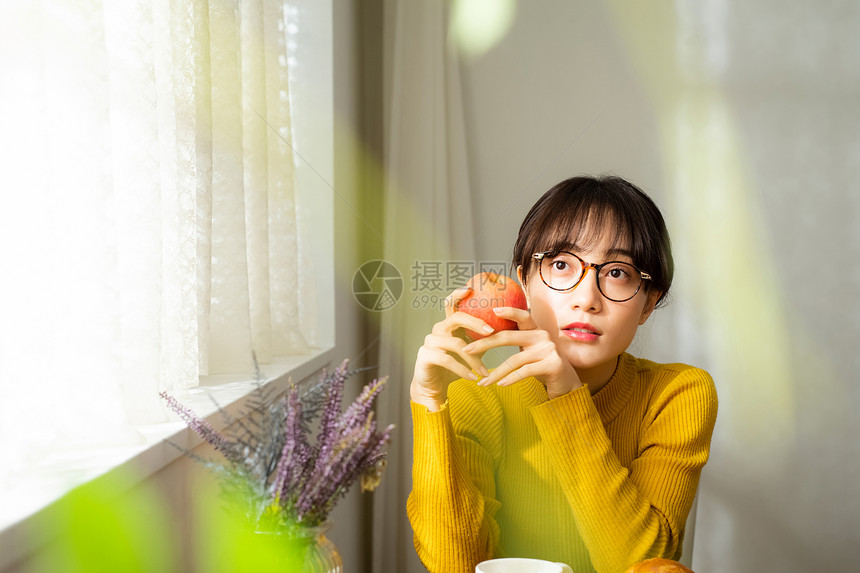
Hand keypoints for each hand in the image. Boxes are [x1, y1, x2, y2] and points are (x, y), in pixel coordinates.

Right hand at [410, 286, 492, 410]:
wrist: (434, 385)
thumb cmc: (456, 366)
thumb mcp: (473, 350)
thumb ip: (483, 339)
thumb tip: (509, 328)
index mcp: (448, 325)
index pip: (451, 304)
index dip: (458, 294)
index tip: (471, 288)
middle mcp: (438, 329)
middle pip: (456, 318)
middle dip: (475, 323)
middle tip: (491, 332)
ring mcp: (430, 342)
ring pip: (455, 343)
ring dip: (473, 358)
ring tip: (484, 371)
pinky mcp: (425, 356)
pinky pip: (447, 360)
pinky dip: (462, 370)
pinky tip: (473, 377)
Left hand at [461, 307, 581, 398]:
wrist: (567, 385)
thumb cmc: (543, 366)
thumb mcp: (530, 351)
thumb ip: (517, 341)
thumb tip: (487, 335)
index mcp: (536, 330)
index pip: (522, 316)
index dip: (509, 311)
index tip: (492, 309)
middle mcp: (543, 336)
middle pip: (509, 337)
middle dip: (485, 343)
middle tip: (467, 349)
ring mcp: (549, 350)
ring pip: (514, 360)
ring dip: (496, 373)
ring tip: (482, 382)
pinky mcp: (553, 364)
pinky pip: (525, 371)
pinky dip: (510, 379)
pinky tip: (500, 385)